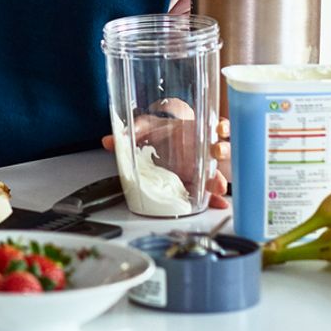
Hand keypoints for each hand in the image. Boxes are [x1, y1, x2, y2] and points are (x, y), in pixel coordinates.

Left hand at [100, 101, 230, 208]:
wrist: (165, 143)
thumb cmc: (165, 133)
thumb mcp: (149, 127)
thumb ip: (132, 131)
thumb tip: (108, 141)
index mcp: (197, 130)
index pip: (215, 126)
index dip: (222, 127)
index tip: (220, 128)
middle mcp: (204, 148)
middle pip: (221, 149)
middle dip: (222, 151)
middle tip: (216, 153)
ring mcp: (204, 167)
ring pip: (220, 170)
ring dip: (220, 177)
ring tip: (218, 185)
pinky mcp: (200, 183)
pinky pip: (212, 190)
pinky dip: (215, 198)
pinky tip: (218, 203)